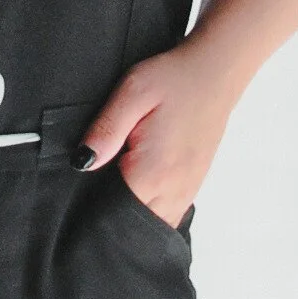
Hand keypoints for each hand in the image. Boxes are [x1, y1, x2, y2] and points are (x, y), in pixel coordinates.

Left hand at [72, 36, 237, 228]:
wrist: (215, 72)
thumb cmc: (174, 79)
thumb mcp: (132, 92)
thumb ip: (106, 130)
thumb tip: (82, 162)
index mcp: (154, 172)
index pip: (116, 216)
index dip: (94, 211)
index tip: (82, 198)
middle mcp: (174, 190)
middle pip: (135, 226)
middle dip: (112, 217)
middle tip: (95, 190)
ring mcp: (187, 191)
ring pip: (154, 224)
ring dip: (133, 215)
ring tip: (116, 187)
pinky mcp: (192, 186)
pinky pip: (168, 214)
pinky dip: (150, 209)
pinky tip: (138, 187)